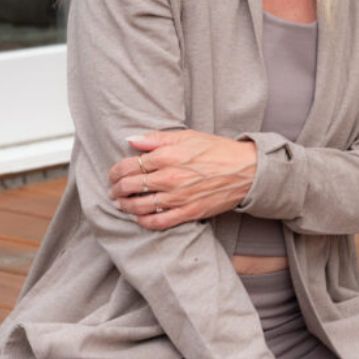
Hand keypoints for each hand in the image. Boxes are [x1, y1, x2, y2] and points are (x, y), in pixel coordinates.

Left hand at [109, 129, 256, 229]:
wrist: (245, 170)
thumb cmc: (216, 150)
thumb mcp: (187, 136)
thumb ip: (156, 138)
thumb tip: (131, 140)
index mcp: (167, 156)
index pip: (129, 165)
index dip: (115, 171)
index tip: (113, 174)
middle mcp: (169, 178)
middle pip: (130, 186)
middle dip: (116, 189)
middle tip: (113, 191)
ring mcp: (178, 198)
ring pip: (140, 206)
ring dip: (125, 206)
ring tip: (121, 204)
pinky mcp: (188, 213)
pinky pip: (158, 222)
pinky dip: (144, 221)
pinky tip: (139, 218)